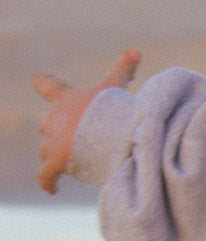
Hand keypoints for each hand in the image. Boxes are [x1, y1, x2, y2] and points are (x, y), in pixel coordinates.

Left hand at [30, 50, 141, 194]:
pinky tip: (52, 189)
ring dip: (54, 153)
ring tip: (70, 160)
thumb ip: (123, 69)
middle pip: (44, 123)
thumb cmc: (111, 109)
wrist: (108, 135)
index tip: (34, 77)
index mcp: (64, 98)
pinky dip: (48, 182)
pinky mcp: (54, 162)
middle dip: (53, 129)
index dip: (42, 81)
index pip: (47, 85)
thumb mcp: (115, 86)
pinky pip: (45, 176)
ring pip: (45, 149)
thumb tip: (135, 50)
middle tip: (71, 136)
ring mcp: (51, 142)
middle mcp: (52, 119)